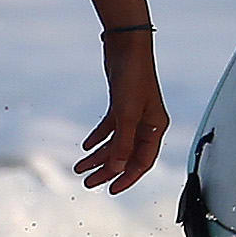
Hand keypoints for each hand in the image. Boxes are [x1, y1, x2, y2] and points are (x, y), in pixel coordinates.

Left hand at [79, 33, 169, 192]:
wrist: (127, 46)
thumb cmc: (134, 76)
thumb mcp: (126, 114)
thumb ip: (122, 144)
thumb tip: (115, 170)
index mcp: (155, 128)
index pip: (143, 162)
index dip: (127, 178)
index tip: (111, 190)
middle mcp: (146, 123)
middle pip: (126, 156)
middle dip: (107, 170)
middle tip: (88, 183)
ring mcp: (133, 114)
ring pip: (116, 143)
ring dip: (98, 156)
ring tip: (80, 167)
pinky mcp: (120, 105)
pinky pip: (110, 129)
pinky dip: (98, 138)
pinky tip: (86, 146)